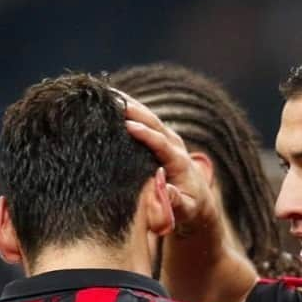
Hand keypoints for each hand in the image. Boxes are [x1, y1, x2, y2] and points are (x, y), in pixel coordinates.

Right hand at [119, 92, 218, 236]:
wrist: (198, 200)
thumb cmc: (189, 208)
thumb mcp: (185, 209)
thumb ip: (175, 200)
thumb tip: (163, 190)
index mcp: (179, 161)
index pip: (161, 143)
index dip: (145, 134)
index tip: (128, 126)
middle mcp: (174, 145)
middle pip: (153, 122)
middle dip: (133, 109)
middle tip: (109, 98)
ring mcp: (167, 139)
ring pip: (147, 116)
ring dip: (128, 103)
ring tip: (104, 92)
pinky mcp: (160, 138)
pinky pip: (143, 120)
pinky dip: (127, 109)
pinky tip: (109, 101)